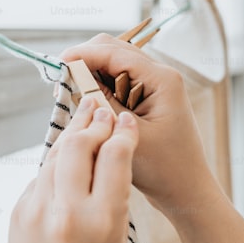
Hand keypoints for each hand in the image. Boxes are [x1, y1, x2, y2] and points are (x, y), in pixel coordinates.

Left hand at [7, 96, 139, 242]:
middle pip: (79, 146)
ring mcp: (36, 213)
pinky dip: (55, 162)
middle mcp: (66, 213)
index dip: (122, 133)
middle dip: (92, 122)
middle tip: (101, 106)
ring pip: (55, 156)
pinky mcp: (18, 215)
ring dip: (71, 133)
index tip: (126, 120)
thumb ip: (111, 195)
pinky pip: (40, 177)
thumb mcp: (117, 241)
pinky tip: (64, 152)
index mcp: (102, 222)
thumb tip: (105, 149)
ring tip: (84, 116)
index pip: (114, 158)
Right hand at [61, 34, 221, 219]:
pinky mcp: (147, 97)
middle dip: (83, 61)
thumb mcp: (126, 135)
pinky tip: (87, 105)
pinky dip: (98, 87)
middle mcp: (160, 74)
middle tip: (61, 85)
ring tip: (71, 96)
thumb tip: (73, 75)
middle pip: (112, 50)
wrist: (186, 192)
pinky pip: (116, 80)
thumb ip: (101, 102)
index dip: (81, 55)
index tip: (57, 66)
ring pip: (112, 64)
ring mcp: (154, 84)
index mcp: (161, 79)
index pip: (113, 52)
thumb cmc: (163, 169)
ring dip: (89, 74)